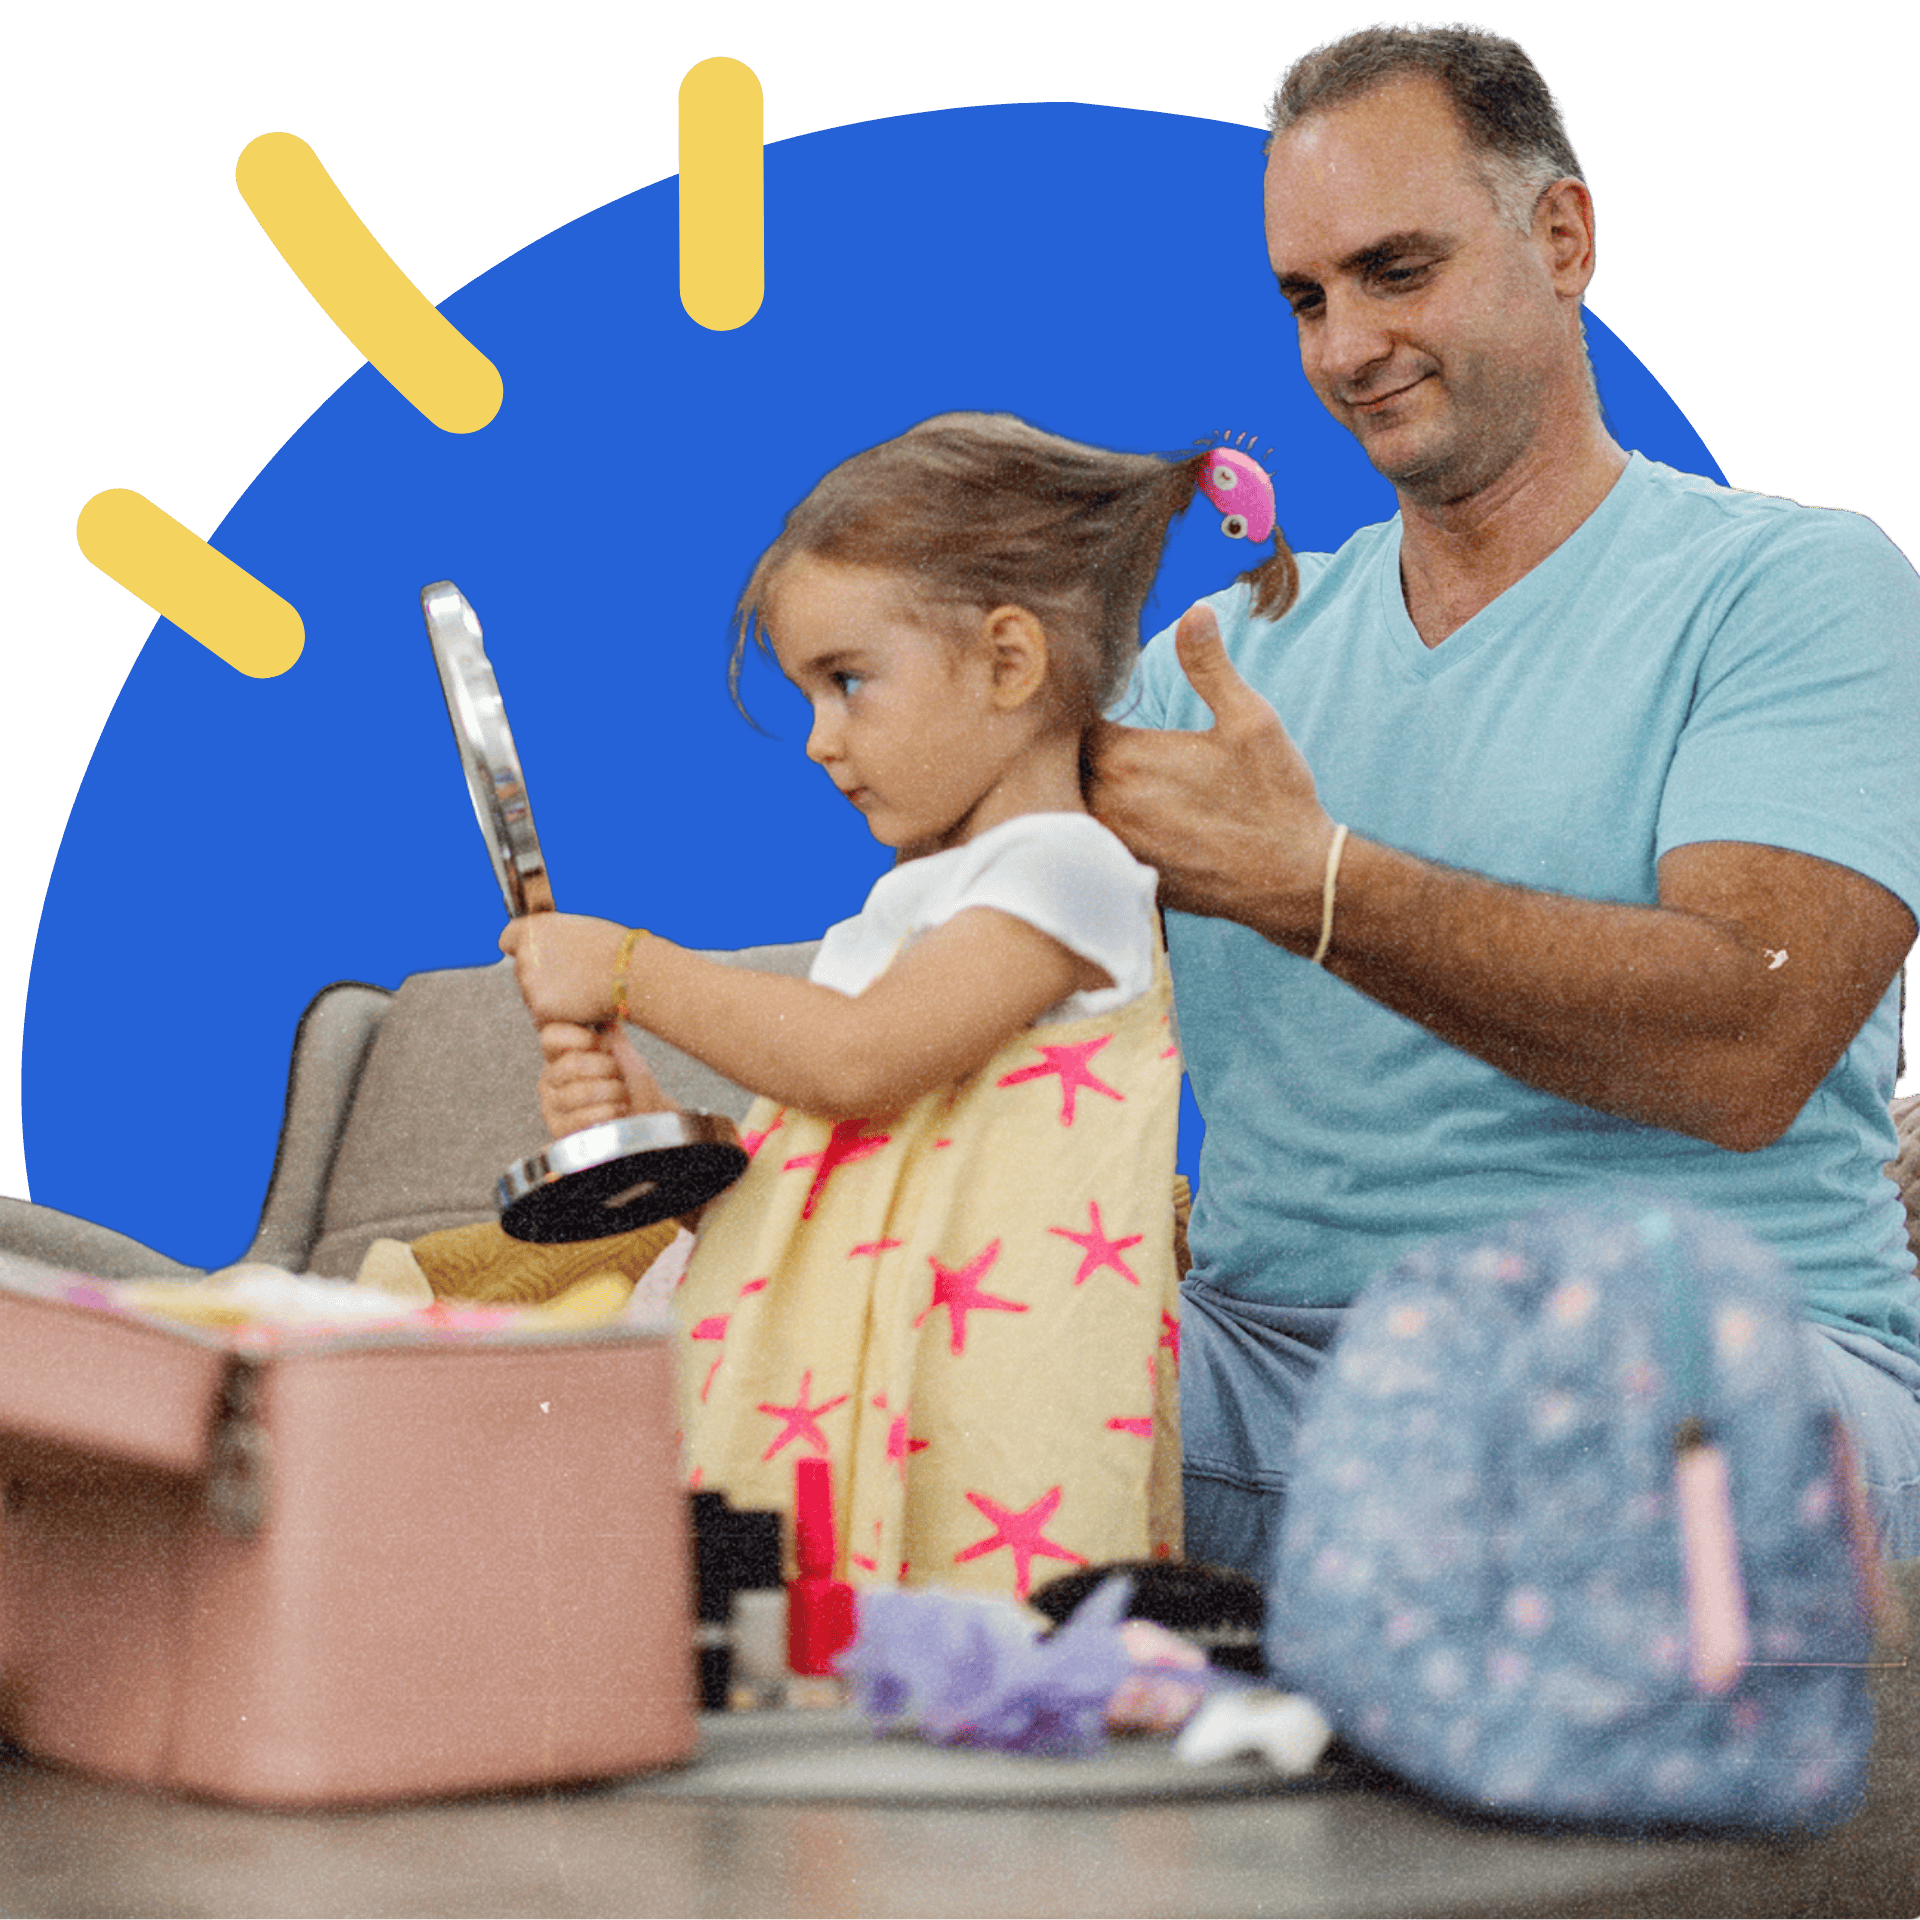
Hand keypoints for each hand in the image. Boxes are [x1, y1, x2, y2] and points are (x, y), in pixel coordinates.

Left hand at [500, 913, 629, 1026]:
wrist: (631, 972)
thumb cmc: (617, 950)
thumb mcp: (579, 930)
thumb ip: (554, 940)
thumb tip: (548, 953)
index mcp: (533, 928)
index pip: (506, 940)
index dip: (523, 949)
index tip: (537, 957)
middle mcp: (525, 953)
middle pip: (522, 971)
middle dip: (541, 978)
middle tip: (573, 980)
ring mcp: (530, 982)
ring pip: (532, 997)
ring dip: (551, 999)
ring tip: (583, 994)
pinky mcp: (540, 1009)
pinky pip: (543, 1019)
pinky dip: (560, 1018)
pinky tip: (582, 1009)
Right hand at [537, 1023, 676, 1137]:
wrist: (644, 1118)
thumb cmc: (631, 1083)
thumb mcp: (625, 1054)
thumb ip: (613, 1036)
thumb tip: (605, 1017)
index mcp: (560, 1053)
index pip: (551, 1036)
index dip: (577, 1036)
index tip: (600, 1042)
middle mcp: (550, 1078)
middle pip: (569, 1065)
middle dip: (603, 1066)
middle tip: (618, 1070)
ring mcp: (553, 1106)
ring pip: (575, 1093)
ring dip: (608, 1090)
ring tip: (623, 1091)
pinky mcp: (560, 1131)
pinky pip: (580, 1119)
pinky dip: (605, 1111)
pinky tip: (619, 1109)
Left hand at [1086, 603, 1335, 947]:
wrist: (1292, 880)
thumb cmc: (1274, 797)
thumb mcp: (1248, 719)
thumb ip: (1209, 665)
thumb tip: (1195, 610)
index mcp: (1126, 757)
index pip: (1065, 725)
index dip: (1065, 712)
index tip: (1070, 702)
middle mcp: (1107, 803)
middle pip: (1056, 769)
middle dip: (1059, 752)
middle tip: (1064, 738)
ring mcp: (1111, 844)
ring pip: (1066, 809)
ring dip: (1069, 792)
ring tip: (1077, 779)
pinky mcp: (1122, 875)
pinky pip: (1085, 848)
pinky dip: (1084, 832)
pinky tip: (1103, 824)